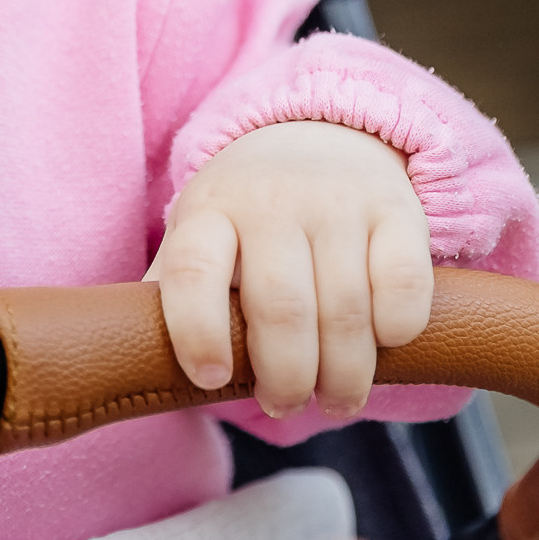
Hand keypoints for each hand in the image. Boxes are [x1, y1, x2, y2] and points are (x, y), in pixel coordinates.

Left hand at [149, 120, 431, 417]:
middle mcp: (271, 200)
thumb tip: (133, 364)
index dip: (197, 331)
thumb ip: (170, 293)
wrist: (321, 135)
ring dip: (344, 373)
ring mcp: (337, 202)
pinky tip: (385, 346)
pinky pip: (405, 283)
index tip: (211, 378)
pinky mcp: (397, 209)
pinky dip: (398, 328)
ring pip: (346, 308)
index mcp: (209, 211)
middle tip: (285, 404)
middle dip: (286, 376)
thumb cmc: (247, 216)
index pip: (193, 271)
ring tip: (336, 400)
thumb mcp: (198, 235)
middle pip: (281, 307)